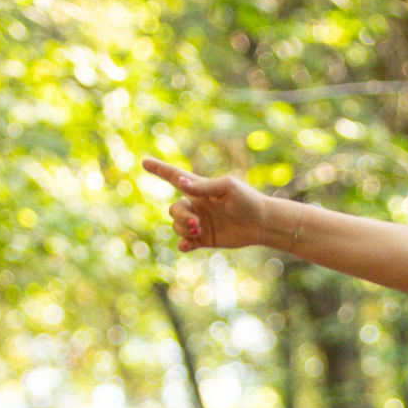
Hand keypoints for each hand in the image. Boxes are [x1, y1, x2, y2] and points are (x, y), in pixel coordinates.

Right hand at [143, 157, 280, 251]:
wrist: (262, 223)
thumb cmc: (247, 200)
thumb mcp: (227, 188)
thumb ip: (203, 187)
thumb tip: (181, 181)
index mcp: (199, 188)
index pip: (174, 177)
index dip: (159, 169)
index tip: (144, 162)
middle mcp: (196, 205)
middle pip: (173, 209)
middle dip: (180, 216)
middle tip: (195, 223)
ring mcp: (199, 223)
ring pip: (177, 226)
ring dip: (183, 229)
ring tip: (198, 231)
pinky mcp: (205, 239)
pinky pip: (185, 242)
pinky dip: (183, 244)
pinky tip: (187, 245)